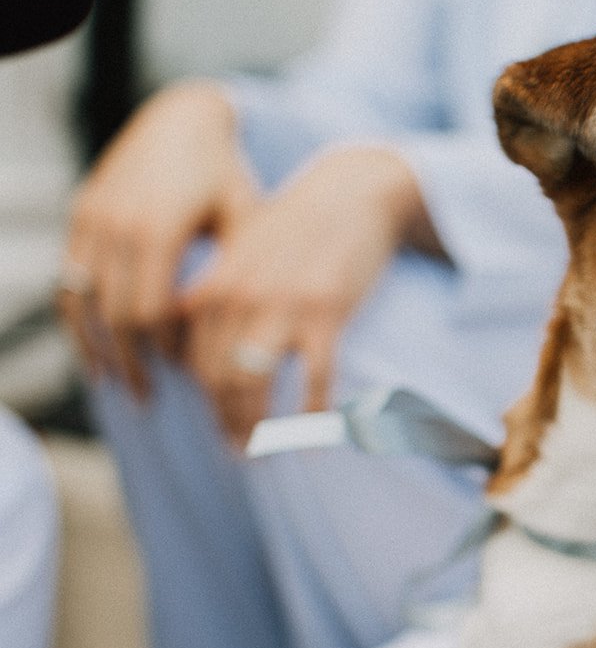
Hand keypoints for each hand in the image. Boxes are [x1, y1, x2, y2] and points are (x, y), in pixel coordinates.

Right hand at [59, 80, 257, 397]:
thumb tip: (251, 339)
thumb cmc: (227, 176)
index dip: (167, 354)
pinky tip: (92, 350)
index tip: (187, 382)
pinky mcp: (78, 216)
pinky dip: (76, 320)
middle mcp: (115, 227)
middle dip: (132, 363)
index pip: (153, 315)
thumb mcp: (243, 218)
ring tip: (117, 384)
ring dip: (97, 348)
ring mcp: (90, 220)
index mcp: (158, 231)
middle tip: (149, 400)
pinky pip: (67, 280)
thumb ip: (237, 273)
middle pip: (114, 316)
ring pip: (82, 302)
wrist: (183, 120)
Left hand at [179, 145, 432, 449]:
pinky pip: (313, 378)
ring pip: (255, 385)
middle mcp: (237, 297)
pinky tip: (318, 435)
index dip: (204, 404)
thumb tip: (199, 352)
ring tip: (267, 452)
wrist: (351, 193)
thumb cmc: (299, 227)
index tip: (220, 427)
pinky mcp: (325, 312)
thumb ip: (217, 297)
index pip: (192, 363)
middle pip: (218, 381)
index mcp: (212, 286)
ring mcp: (280, 306)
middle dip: (226, 424)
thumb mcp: (243, 253)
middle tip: (240, 454)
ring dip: (258, 428)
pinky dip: (313, 414)